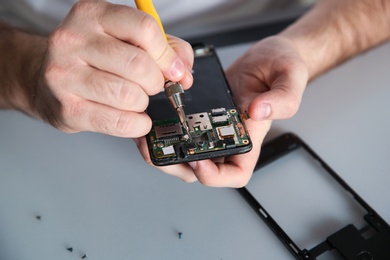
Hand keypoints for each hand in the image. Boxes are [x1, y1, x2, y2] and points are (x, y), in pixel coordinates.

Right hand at [31, 0, 192, 136]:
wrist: (47, 80)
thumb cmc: (92, 59)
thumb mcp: (126, 39)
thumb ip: (163, 48)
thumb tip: (184, 73)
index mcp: (93, 15)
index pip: (144, 29)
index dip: (167, 55)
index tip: (175, 70)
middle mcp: (74, 40)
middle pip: (139, 65)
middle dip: (156, 82)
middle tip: (152, 86)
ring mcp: (65, 75)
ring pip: (130, 95)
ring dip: (144, 103)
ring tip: (136, 100)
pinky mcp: (67, 108)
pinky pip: (119, 122)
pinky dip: (138, 125)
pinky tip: (135, 119)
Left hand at [136, 35, 307, 186]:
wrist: (269, 55)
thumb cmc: (283, 67)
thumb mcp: (291, 77)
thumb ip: (282, 98)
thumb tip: (259, 111)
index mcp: (252, 136)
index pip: (235, 174)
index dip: (215, 177)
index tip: (198, 161)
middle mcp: (231, 136)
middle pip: (203, 169)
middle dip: (177, 166)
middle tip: (157, 152)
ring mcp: (215, 126)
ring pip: (189, 153)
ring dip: (167, 152)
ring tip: (149, 140)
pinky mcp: (203, 114)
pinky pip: (184, 131)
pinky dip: (168, 132)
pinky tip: (155, 122)